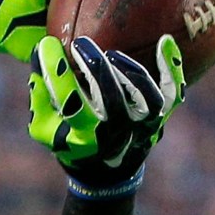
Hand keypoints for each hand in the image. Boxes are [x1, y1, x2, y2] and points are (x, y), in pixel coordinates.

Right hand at [28, 34, 184, 189]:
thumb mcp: (44, 127)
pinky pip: (174, 92)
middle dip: (94, 66)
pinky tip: (164, 41)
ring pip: (145, 97)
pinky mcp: (160, 119)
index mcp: (82, 138)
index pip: (68, 101)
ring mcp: (141, 128)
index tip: (46, 46)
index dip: (56, 72)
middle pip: (110, 98)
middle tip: (81, 44)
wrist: (105, 173)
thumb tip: (40, 53)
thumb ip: (40, 94)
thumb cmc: (69, 140)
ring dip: (129, 71)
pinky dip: (172, 68)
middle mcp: (114, 135)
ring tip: (110, 54)